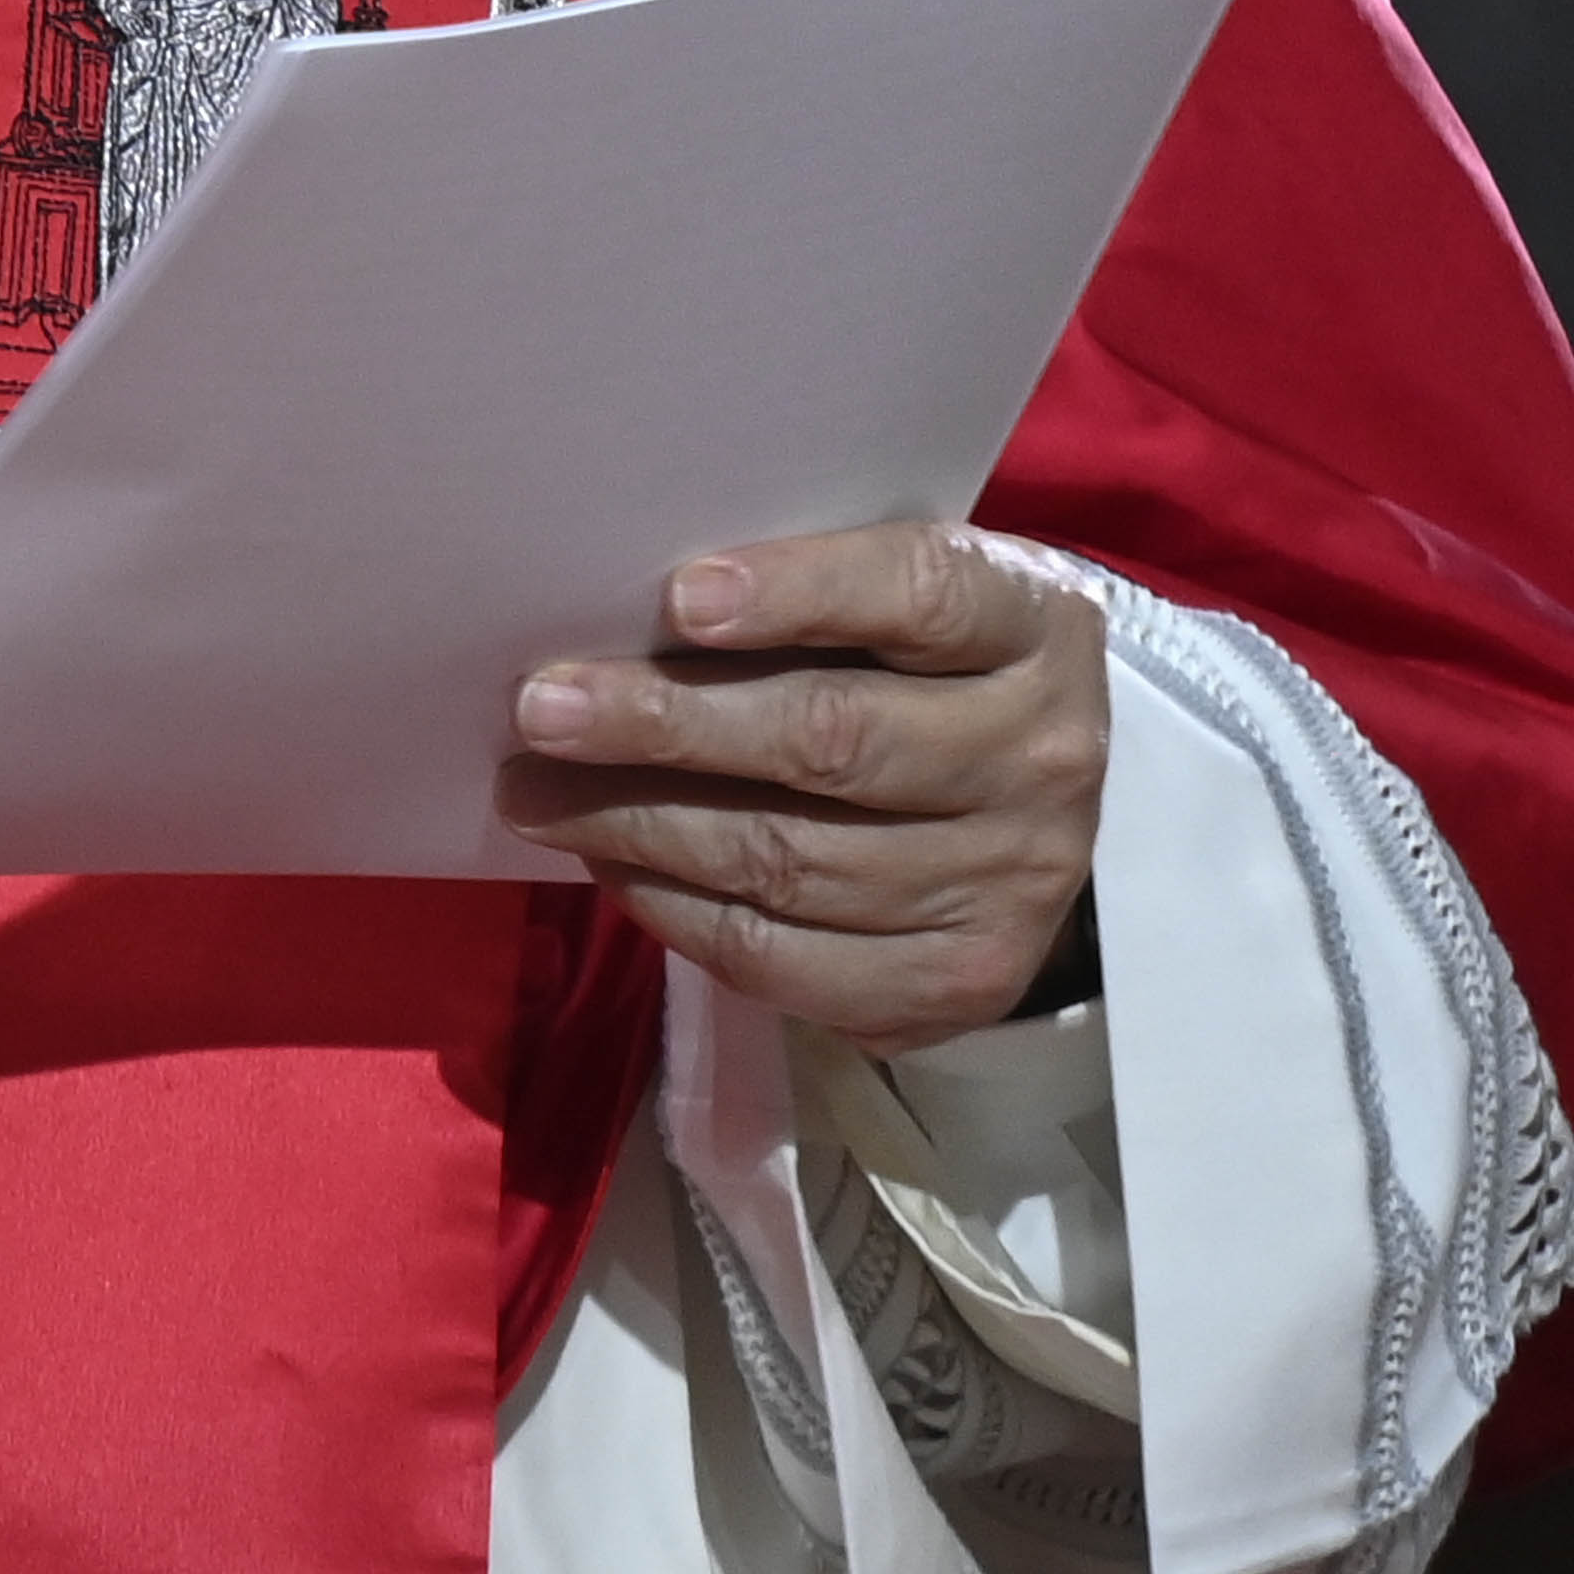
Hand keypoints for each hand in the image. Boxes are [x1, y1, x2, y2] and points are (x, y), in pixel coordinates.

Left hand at [497, 521, 1107, 1049]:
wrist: (1028, 804)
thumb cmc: (918, 664)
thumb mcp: (892, 597)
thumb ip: (794, 591)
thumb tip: (611, 620)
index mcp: (1032, 621)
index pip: (920, 594)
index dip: (797, 592)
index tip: (679, 597)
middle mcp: (1039, 756)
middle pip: (834, 740)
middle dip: (666, 725)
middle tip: (542, 711)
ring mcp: (1009, 882)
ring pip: (791, 861)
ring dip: (638, 827)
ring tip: (533, 793)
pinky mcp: (958, 982)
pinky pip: (785, 957)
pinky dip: (675, 911)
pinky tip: (611, 866)